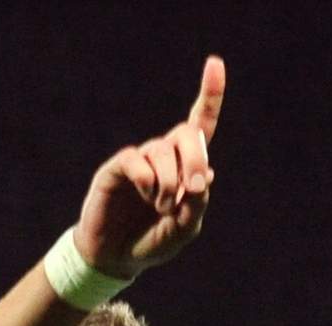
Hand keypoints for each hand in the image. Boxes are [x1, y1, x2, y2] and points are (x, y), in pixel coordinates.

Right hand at [73, 56, 225, 278]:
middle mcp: (165, 155)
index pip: (200, 125)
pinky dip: (147, 182)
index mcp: (186, 166)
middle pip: (188, 133)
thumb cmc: (153, 239)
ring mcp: (141, 158)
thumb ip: (197, 205)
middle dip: (197, 159)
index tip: (215, 63)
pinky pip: (138, 162)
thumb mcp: (184, 229)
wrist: (116, 256)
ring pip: (163, 152)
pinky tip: (143, 196)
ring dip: (169, 185)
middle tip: (193, 189)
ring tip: (160, 207)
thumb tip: (206, 176)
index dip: (210, 95)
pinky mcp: (118, 166)